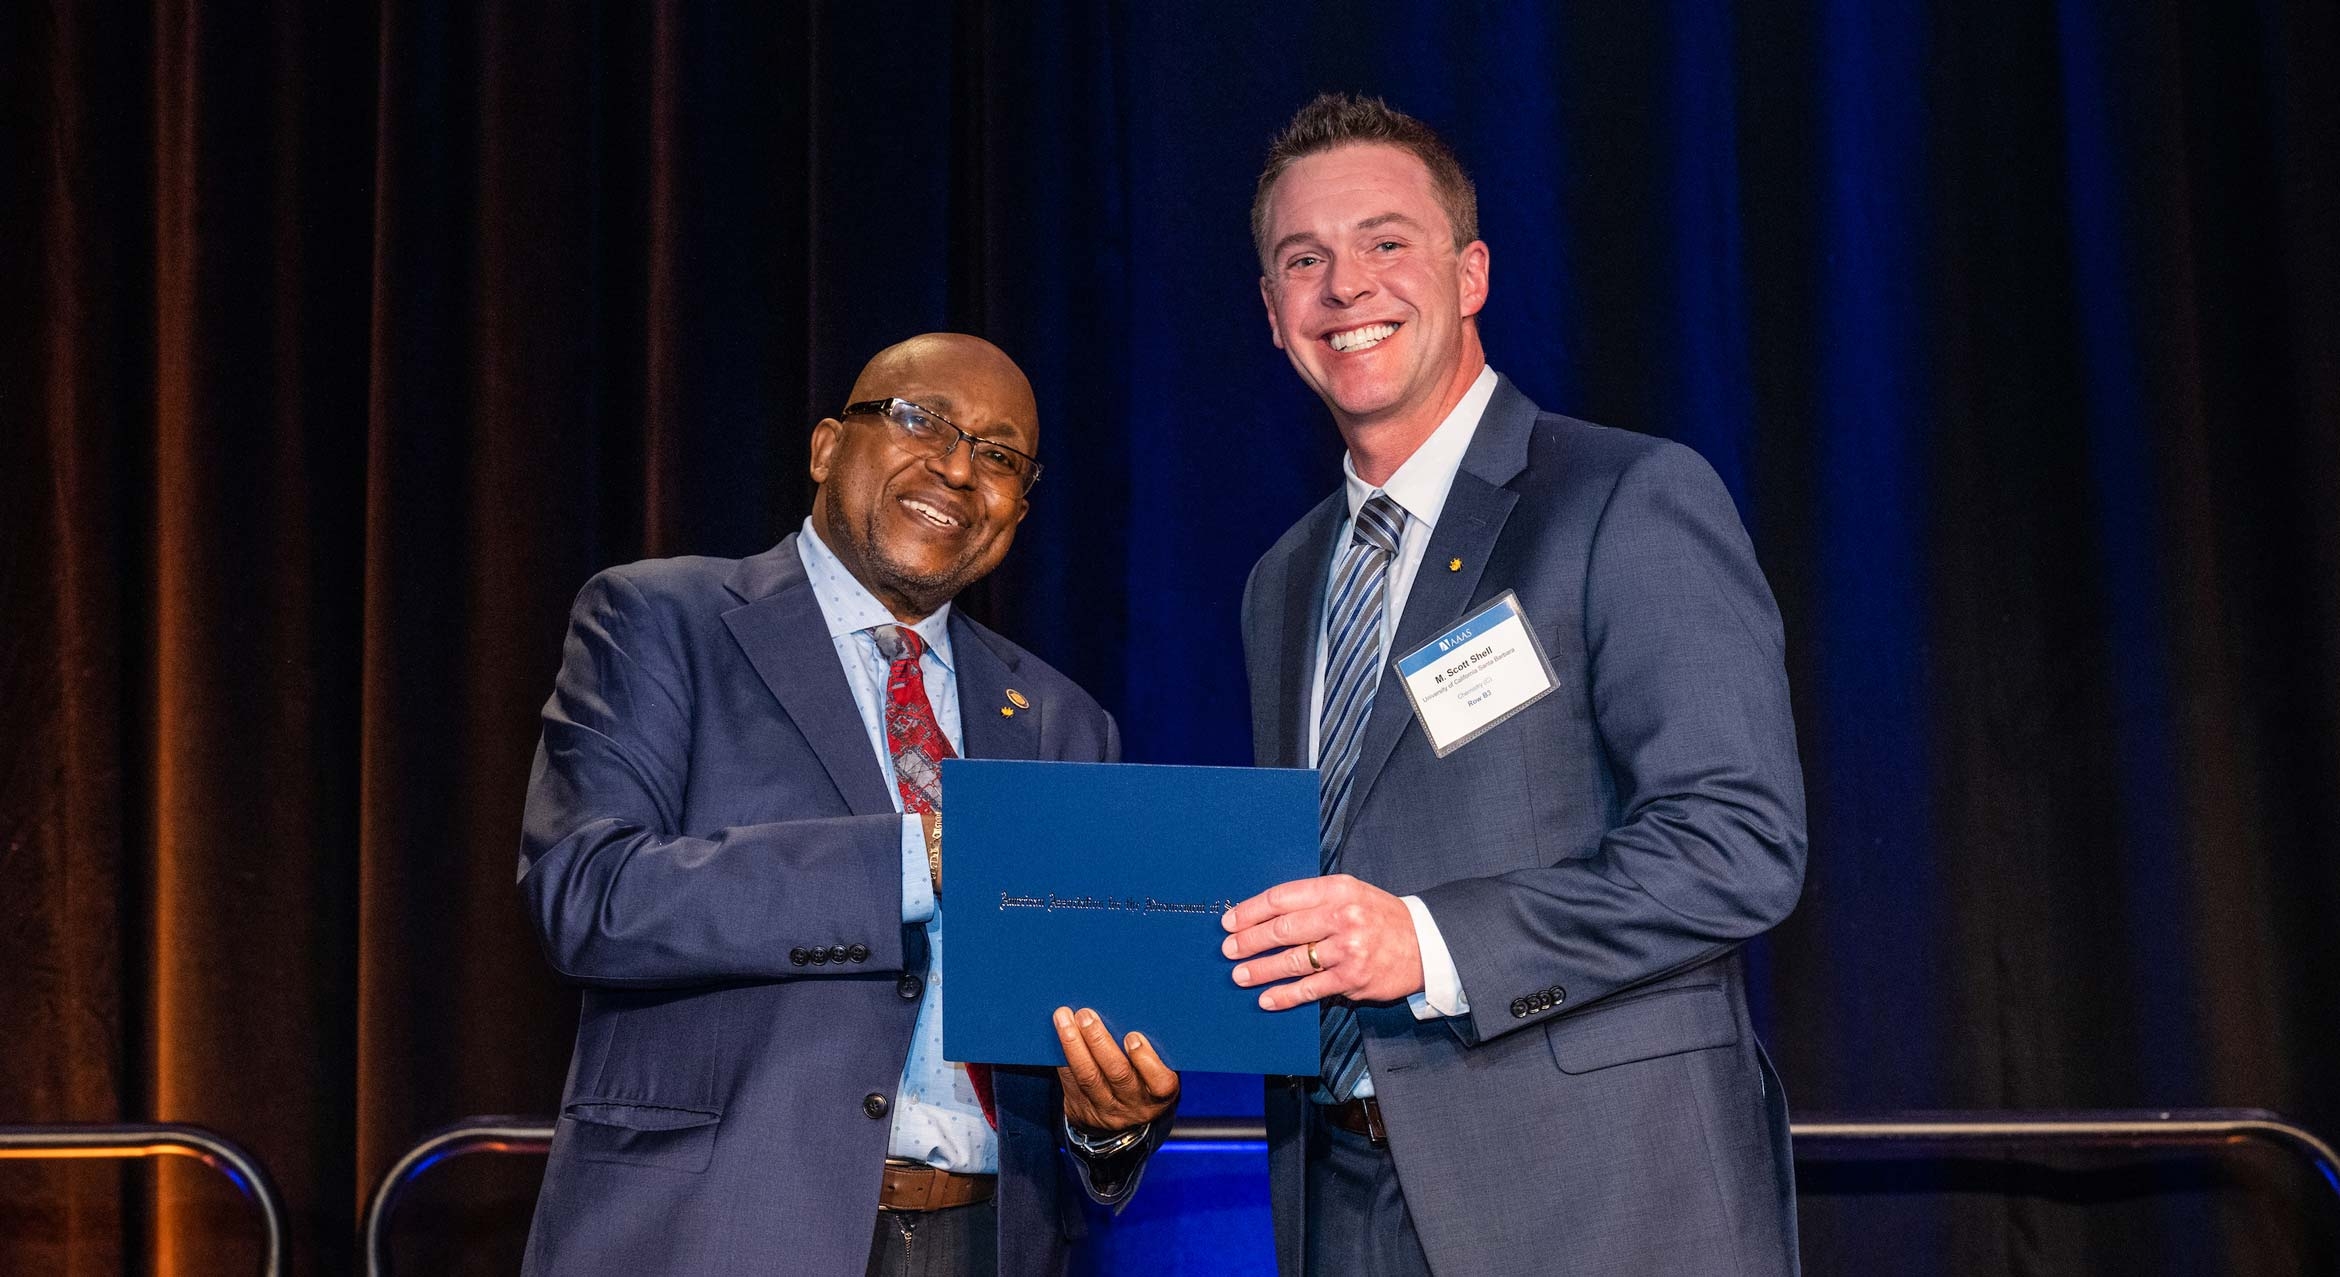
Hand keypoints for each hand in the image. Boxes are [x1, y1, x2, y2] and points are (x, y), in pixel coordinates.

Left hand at [1053, 1006, 1178, 1133]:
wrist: (1122, 1121)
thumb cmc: (1145, 1081)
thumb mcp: (1158, 1072)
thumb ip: (1152, 1050)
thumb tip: (1130, 1009)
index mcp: (1161, 1094)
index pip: (1160, 1083)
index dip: (1146, 1059)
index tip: (1132, 1036)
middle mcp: (1135, 1105)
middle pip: (1117, 1074)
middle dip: (1099, 1041)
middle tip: (1086, 1015)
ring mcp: (1106, 1109)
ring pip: (1088, 1077)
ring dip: (1073, 1045)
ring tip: (1064, 1019)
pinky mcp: (1081, 1109)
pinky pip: (1070, 1081)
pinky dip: (1062, 1056)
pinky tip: (1058, 1035)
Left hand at [1221, 873, 1422, 1009]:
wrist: (1425, 943)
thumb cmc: (1379, 917)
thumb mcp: (1351, 893)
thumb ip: (1314, 899)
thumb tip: (1266, 914)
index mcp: (1337, 889)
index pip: (1282, 898)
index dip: (1251, 911)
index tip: (1230, 920)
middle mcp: (1342, 916)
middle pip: (1283, 929)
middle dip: (1249, 941)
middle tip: (1229, 949)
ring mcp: (1348, 949)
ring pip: (1293, 961)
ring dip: (1261, 970)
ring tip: (1240, 975)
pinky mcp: (1353, 978)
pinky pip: (1310, 988)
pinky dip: (1285, 995)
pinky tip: (1267, 999)